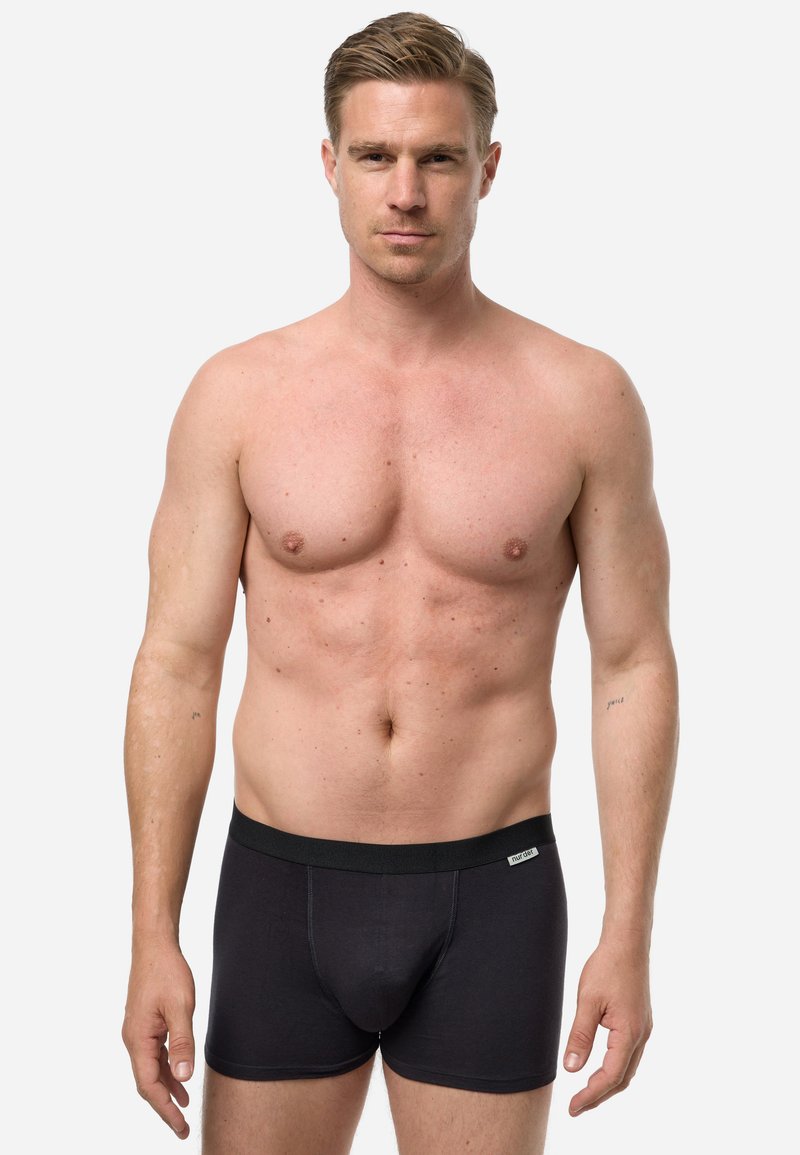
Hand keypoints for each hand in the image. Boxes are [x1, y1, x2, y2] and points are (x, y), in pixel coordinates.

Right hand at [121, 940, 196, 1139]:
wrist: (154, 944)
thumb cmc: (166, 971)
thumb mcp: (181, 1007)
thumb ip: (182, 1043)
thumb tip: (183, 1077)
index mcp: (138, 1039)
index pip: (149, 1086)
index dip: (165, 1109)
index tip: (180, 1127)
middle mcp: (133, 1039)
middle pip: (147, 1083)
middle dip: (165, 1106)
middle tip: (182, 1128)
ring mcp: (138, 1031)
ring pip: (151, 1069)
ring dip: (167, 1088)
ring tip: (184, 1107)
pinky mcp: (145, 1023)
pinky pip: (154, 1054)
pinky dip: (167, 1068)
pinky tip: (179, 1075)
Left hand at [562, 940, 652, 1115]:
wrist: (627, 943)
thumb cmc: (608, 967)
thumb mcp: (587, 1002)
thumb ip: (580, 1036)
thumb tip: (571, 1068)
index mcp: (629, 1033)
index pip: (610, 1077)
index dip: (591, 1095)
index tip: (573, 1107)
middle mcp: (641, 1035)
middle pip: (622, 1078)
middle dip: (600, 1095)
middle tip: (577, 1106)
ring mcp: (643, 1028)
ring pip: (628, 1067)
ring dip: (608, 1082)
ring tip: (586, 1091)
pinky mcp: (640, 1020)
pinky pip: (629, 1053)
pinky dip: (615, 1067)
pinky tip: (601, 1065)